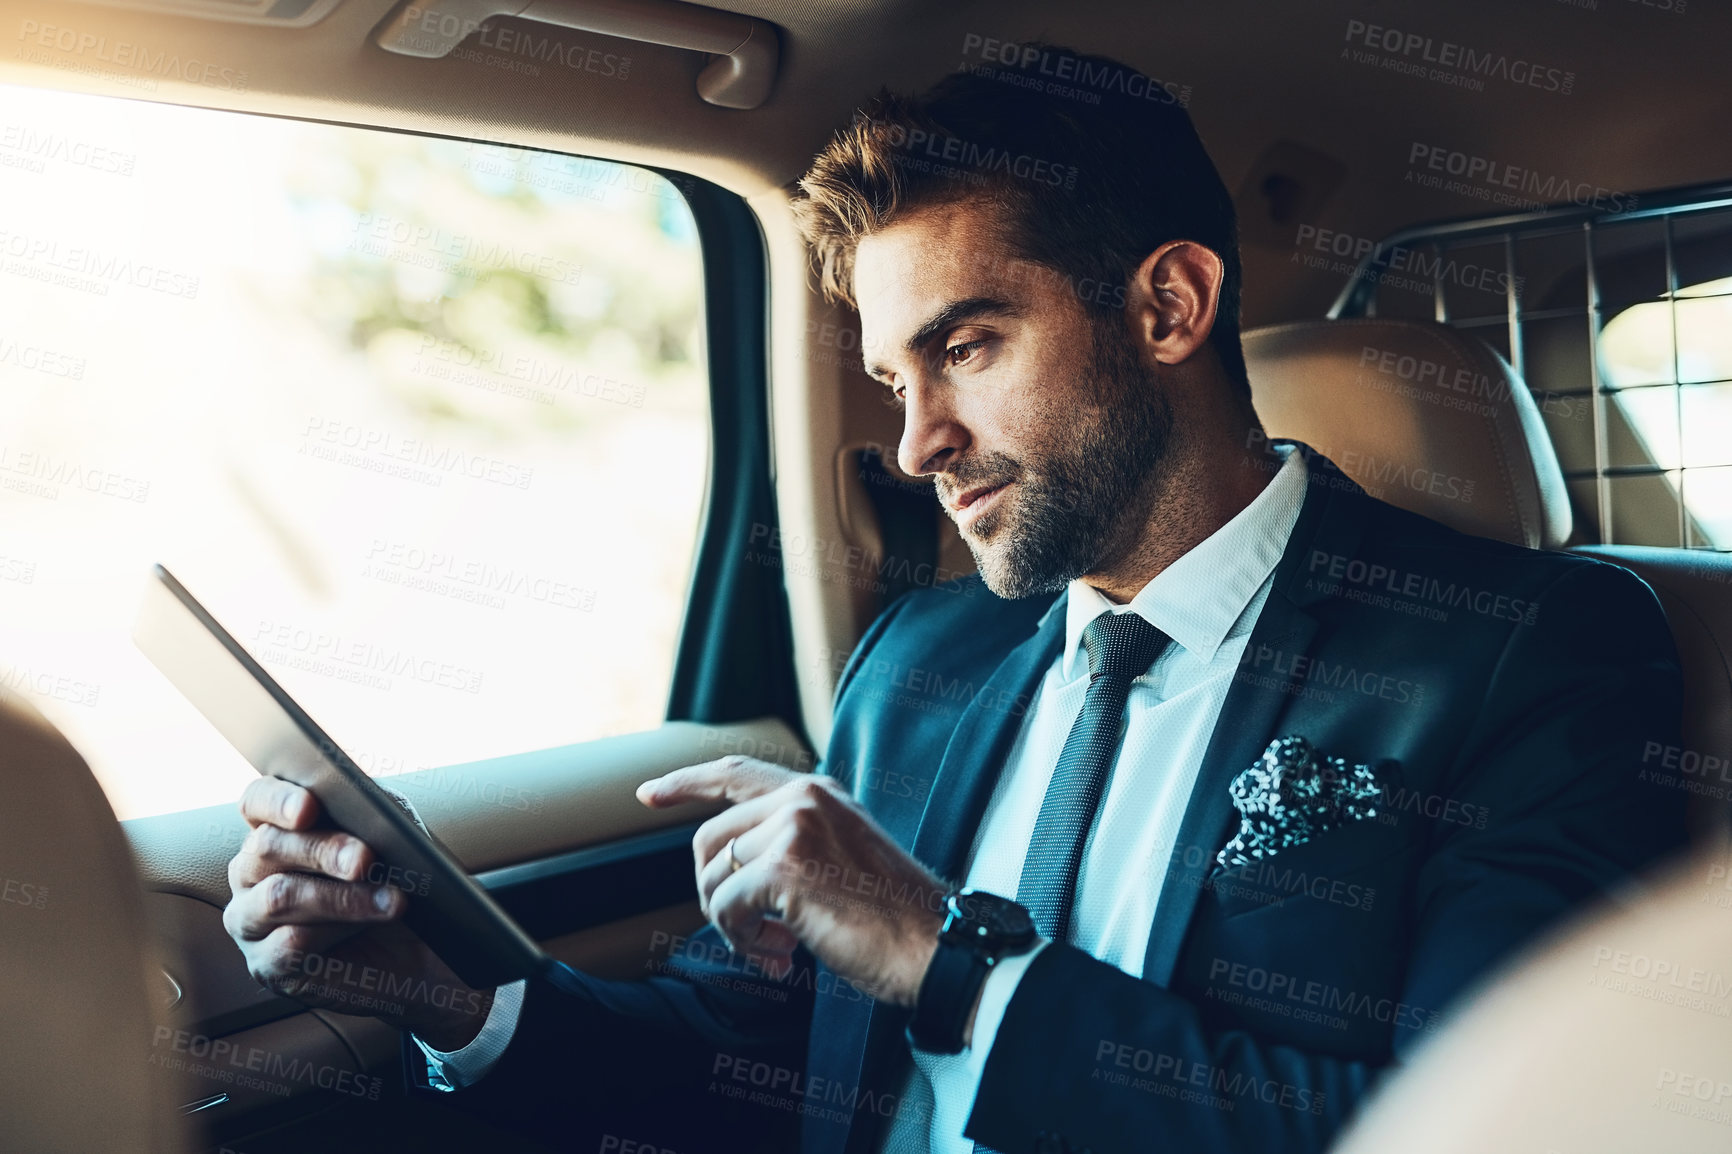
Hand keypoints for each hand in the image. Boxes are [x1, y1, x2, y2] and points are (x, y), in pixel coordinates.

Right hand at [222, 777, 493, 1050]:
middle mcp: (251, 870)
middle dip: (322, 850)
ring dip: (340, 897)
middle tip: (364, 859)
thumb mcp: (393, 836)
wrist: (415, 948)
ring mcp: (251, 919)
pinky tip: (364, 930)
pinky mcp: (266, 964)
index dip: (278, 801)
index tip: (309, 807)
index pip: (257, 802)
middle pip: (268, 847)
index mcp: (276, 827)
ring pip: (278, 897)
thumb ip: (375, 812)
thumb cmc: (395, 882)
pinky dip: (334, 934)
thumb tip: (366, 803)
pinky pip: (288, 946)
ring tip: (391, 900)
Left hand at [638, 757, 947, 1007]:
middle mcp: (804, 798)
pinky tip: (782, 958)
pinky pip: (725, 908)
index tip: (648, 793)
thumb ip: (792, 844)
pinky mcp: (784, 867)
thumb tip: (728, 872)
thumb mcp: (842, 856)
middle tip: (756, 935)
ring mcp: (794, 827)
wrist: (934, 945)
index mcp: (819, 792)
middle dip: (716, 895)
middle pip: (709, 839)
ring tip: (776, 950)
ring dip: (733, 926)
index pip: (735, 772)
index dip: (686, 781)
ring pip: (713, 878)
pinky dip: (743, 942)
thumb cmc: (893, 917)